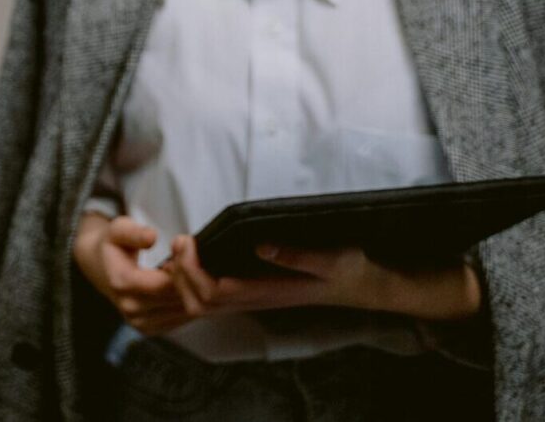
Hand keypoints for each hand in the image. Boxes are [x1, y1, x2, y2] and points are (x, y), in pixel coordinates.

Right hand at [73, 213, 190, 334]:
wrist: (98, 268)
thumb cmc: (112, 246)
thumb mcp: (118, 229)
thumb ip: (134, 232)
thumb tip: (152, 237)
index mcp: (122, 283)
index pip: (168, 284)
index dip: (185, 266)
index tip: (184, 246)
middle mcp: (131, 308)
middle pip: (181, 300)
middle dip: (194, 277)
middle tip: (190, 256)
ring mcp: (141, 323)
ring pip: (187, 312)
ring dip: (195, 290)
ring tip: (184, 268)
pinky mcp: (150, 329)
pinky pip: (183, 319)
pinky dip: (190, 301)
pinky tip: (181, 284)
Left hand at [163, 234, 482, 322]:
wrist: (364, 286)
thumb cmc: (349, 269)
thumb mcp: (331, 257)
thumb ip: (297, 254)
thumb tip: (261, 245)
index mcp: (268, 293)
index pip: (213, 292)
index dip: (191, 270)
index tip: (186, 239)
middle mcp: (256, 301)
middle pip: (200, 303)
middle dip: (180, 275)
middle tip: (179, 240)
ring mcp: (255, 300)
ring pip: (205, 304)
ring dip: (186, 279)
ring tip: (183, 248)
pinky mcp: (256, 293)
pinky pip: (216, 297)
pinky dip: (198, 281)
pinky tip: (199, 257)